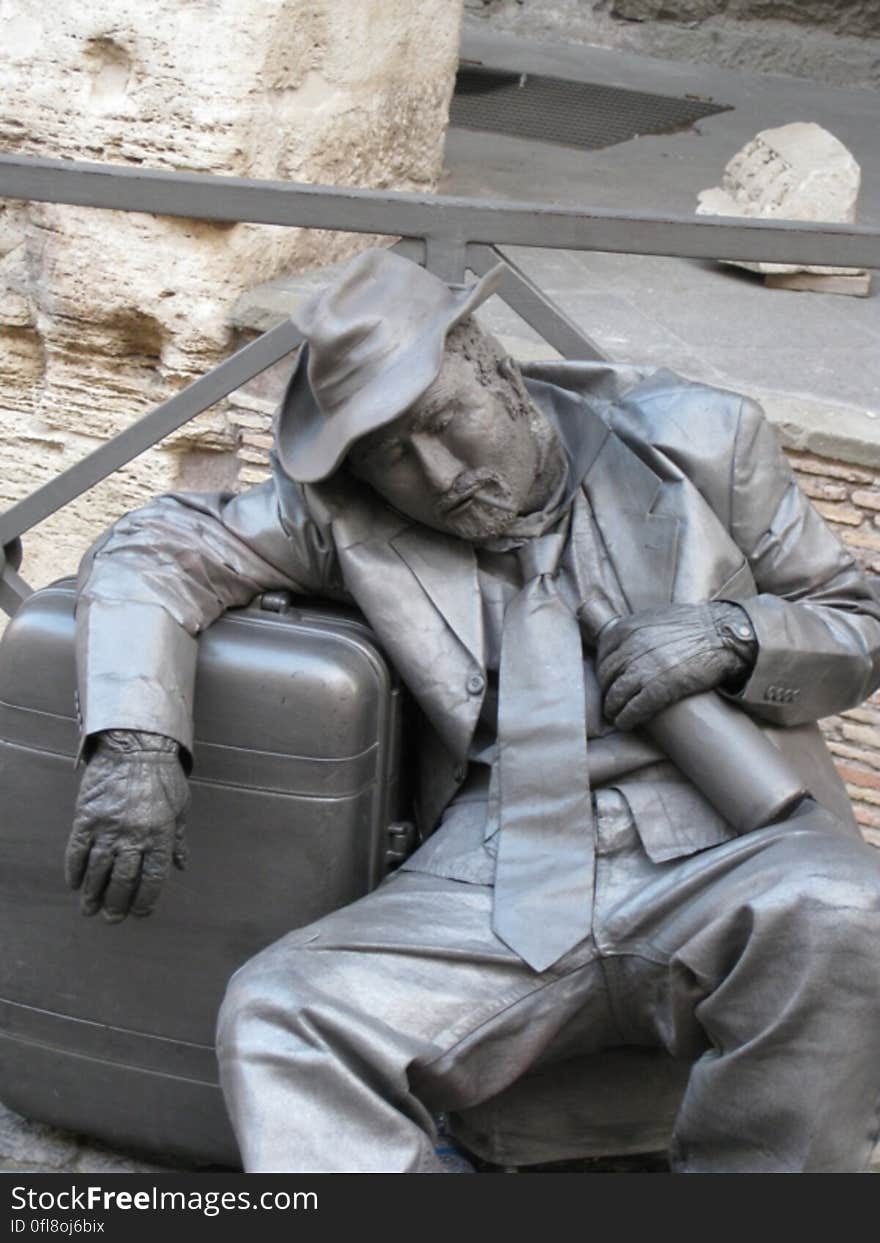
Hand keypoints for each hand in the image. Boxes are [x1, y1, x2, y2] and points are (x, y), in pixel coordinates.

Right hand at [65, 730, 189, 922]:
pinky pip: (77, 852)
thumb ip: (178, 839)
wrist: (134, 745)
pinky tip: (74, 883)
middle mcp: (134, 836)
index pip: (153, 879)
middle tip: (112, 918)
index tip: (140, 913)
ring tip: (90, 909)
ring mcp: (108, 828)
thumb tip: (181, 865)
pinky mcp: (87, 818)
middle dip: (117, 905)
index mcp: (161, 835)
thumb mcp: (181, 806)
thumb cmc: (163, 775)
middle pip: (123, 881)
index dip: (145, 900)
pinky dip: (75, 870)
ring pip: (98, 872)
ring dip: (93, 894)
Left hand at [596, 602, 755, 729]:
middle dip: (607, 690)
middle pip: (606, 676)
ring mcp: (642, 670)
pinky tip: (626, 723)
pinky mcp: (657, 690)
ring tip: (616, 715)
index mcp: (626, 628)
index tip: (609, 680)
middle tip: (612, 700)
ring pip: (616, 695)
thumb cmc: (695, 624)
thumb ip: (638, 630)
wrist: (724, 635)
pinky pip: (633, 708)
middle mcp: (629, 648)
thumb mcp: (656, 617)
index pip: (603, 655)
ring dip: (613, 708)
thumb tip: (628, 644)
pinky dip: (626, 718)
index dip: (605, 671)